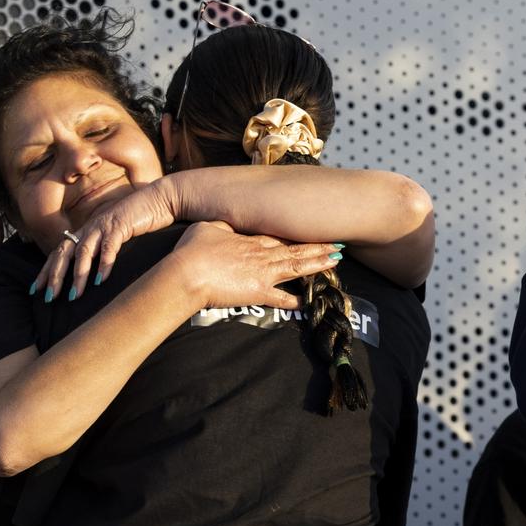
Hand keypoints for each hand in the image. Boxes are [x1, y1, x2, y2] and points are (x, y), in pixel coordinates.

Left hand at [34, 180, 175, 301]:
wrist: (160, 199)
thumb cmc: (138, 221)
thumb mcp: (115, 237)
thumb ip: (103, 251)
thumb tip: (93, 275)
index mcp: (86, 231)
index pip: (59, 252)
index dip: (46, 270)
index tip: (35, 289)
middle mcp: (90, 228)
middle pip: (64, 252)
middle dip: (55, 276)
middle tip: (48, 297)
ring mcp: (104, 225)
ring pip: (84, 252)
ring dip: (78, 275)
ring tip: (74, 295)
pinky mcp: (121, 224)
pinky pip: (109, 247)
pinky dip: (104, 264)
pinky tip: (101, 280)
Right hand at [168, 221, 340, 309]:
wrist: (187, 275)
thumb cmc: (193, 250)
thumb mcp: (208, 227)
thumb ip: (222, 226)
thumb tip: (226, 225)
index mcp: (250, 239)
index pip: (280, 235)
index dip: (298, 233)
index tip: (314, 229)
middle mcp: (262, 255)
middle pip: (296, 249)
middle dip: (318, 247)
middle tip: (338, 244)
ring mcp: (263, 274)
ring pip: (297, 268)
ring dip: (318, 265)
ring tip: (336, 261)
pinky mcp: (258, 293)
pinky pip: (282, 298)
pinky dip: (297, 300)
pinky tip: (309, 300)